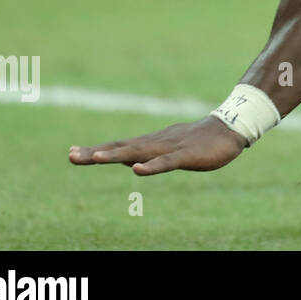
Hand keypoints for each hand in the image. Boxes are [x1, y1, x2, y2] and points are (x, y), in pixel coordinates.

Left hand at [69, 116, 247, 174]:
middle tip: (70, 155)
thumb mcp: (171, 147)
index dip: (96, 150)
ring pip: (138, 152)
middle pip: (121, 148)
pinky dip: (150, 166)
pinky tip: (137, 170)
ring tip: (94, 158)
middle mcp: (155, 143)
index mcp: (151, 143)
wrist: (230, 128)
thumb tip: (131, 161)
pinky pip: (166, 162)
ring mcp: (169, 148)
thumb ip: (150, 154)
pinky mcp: (186, 155)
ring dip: (115, 155)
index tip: (72, 153)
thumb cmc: (200, 140)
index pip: (118, 146)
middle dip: (95, 153)